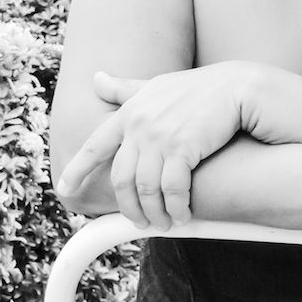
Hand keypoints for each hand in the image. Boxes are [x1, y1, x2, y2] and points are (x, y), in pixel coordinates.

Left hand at [56, 64, 244, 229]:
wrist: (236, 88)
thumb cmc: (198, 88)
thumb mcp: (156, 84)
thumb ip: (125, 88)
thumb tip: (95, 78)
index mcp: (131, 111)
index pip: (96, 145)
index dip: (78, 169)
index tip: (64, 190)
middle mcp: (140, 124)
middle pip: (121, 178)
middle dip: (128, 207)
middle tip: (140, 222)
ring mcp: (160, 137)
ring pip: (146, 189)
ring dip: (154, 213)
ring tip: (164, 223)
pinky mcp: (183, 148)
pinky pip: (173, 189)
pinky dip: (176, 208)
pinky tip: (183, 215)